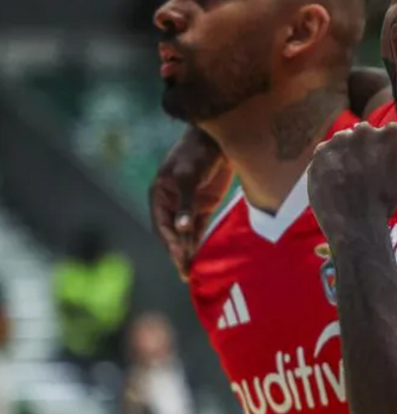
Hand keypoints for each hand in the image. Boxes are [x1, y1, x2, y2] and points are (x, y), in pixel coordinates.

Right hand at [149, 128, 231, 279]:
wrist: (220, 138)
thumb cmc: (197, 152)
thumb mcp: (188, 176)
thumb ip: (186, 203)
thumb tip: (181, 229)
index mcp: (159, 195)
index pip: (162, 225)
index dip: (170, 242)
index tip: (180, 257)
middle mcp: (171, 203)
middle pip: (172, 233)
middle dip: (178, 253)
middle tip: (186, 274)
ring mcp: (187, 205)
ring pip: (185, 234)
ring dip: (188, 251)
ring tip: (192, 273)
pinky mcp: (204, 205)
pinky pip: (199, 228)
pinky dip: (199, 242)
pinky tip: (202, 257)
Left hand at [307, 122, 396, 239]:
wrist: (356, 224)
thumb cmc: (385, 203)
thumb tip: (396, 155)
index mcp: (391, 134)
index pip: (390, 132)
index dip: (388, 149)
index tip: (385, 163)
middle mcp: (364, 130)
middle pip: (364, 133)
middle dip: (365, 148)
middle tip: (364, 172)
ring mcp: (339, 140)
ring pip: (343, 142)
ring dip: (346, 155)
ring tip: (348, 179)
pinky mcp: (320, 152)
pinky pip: (326, 154)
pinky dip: (330, 165)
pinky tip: (336, 181)